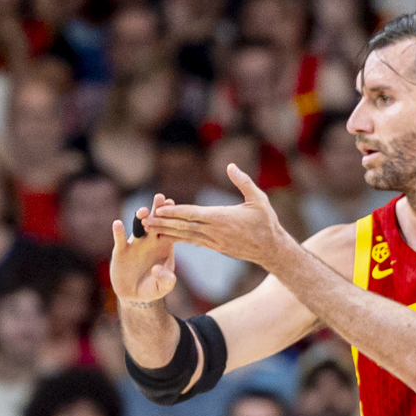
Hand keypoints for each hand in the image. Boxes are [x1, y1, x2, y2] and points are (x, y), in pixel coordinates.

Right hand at [110, 197, 177, 303]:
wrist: (135, 295)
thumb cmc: (153, 288)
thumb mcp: (163, 287)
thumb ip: (165, 280)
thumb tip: (157, 269)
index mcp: (165, 245)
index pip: (170, 229)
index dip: (172, 218)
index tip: (174, 207)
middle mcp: (151, 240)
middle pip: (155, 221)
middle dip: (158, 209)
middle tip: (160, 197)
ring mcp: (136, 243)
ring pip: (138, 225)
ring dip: (140, 216)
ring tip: (143, 210)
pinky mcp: (122, 250)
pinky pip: (120, 239)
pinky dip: (119, 231)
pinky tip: (117, 224)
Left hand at [144, 164, 292, 266]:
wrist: (271, 249)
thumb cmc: (267, 222)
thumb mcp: (259, 199)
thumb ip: (243, 182)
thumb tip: (230, 166)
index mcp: (223, 218)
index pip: (193, 214)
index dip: (175, 212)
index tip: (159, 209)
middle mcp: (215, 231)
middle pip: (184, 226)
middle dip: (163, 223)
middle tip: (144, 220)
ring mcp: (214, 241)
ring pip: (185, 236)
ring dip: (166, 232)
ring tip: (149, 229)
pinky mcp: (216, 247)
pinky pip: (193, 242)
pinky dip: (179, 238)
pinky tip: (167, 236)